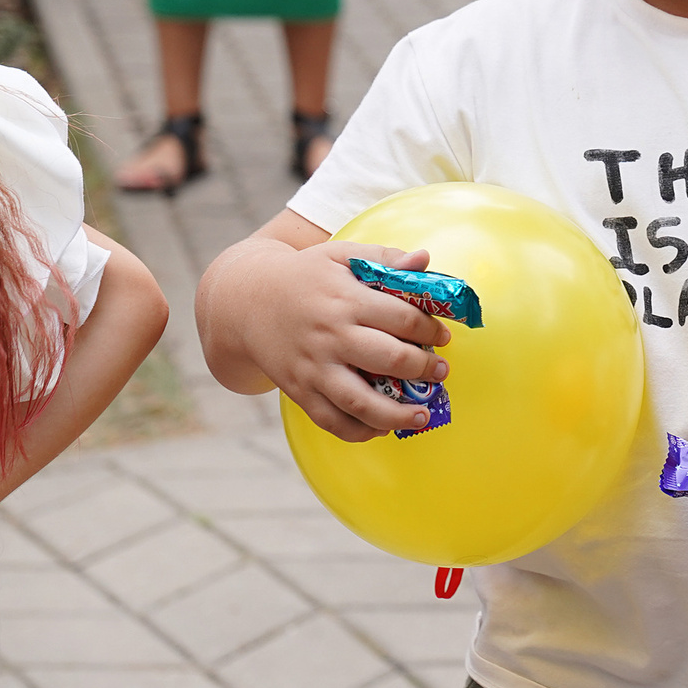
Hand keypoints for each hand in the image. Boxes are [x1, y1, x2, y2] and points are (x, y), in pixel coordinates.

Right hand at [240, 241, 453, 440]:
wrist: (245, 301)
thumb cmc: (303, 276)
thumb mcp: (340, 255)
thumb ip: (383, 258)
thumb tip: (424, 259)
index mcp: (346, 299)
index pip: (402, 318)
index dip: (430, 330)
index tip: (442, 337)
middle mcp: (330, 336)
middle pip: (389, 359)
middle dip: (424, 369)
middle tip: (441, 372)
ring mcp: (313, 368)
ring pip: (361, 402)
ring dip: (398, 415)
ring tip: (422, 416)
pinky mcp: (299, 390)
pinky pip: (332, 421)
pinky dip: (359, 432)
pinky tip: (382, 428)